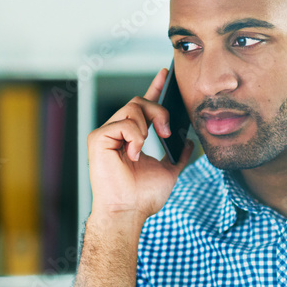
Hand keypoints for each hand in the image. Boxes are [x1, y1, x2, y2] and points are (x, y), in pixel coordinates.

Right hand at [87, 68, 193, 223]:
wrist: (129, 212)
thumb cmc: (143, 197)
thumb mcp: (169, 171)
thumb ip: (179, 156)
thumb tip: (188, 142)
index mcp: (131, 138)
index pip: (142, 107)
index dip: (155, 88)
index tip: (166, 74)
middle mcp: (117, 133)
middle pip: (139, 101)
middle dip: (158, 111)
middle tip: (166, 133)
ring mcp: (106, 135)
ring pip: (132, 107)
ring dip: (146, 125)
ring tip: (146, 147)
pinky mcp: (98, 139)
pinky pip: (122, 123)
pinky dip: (134, 137)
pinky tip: (133, 153)